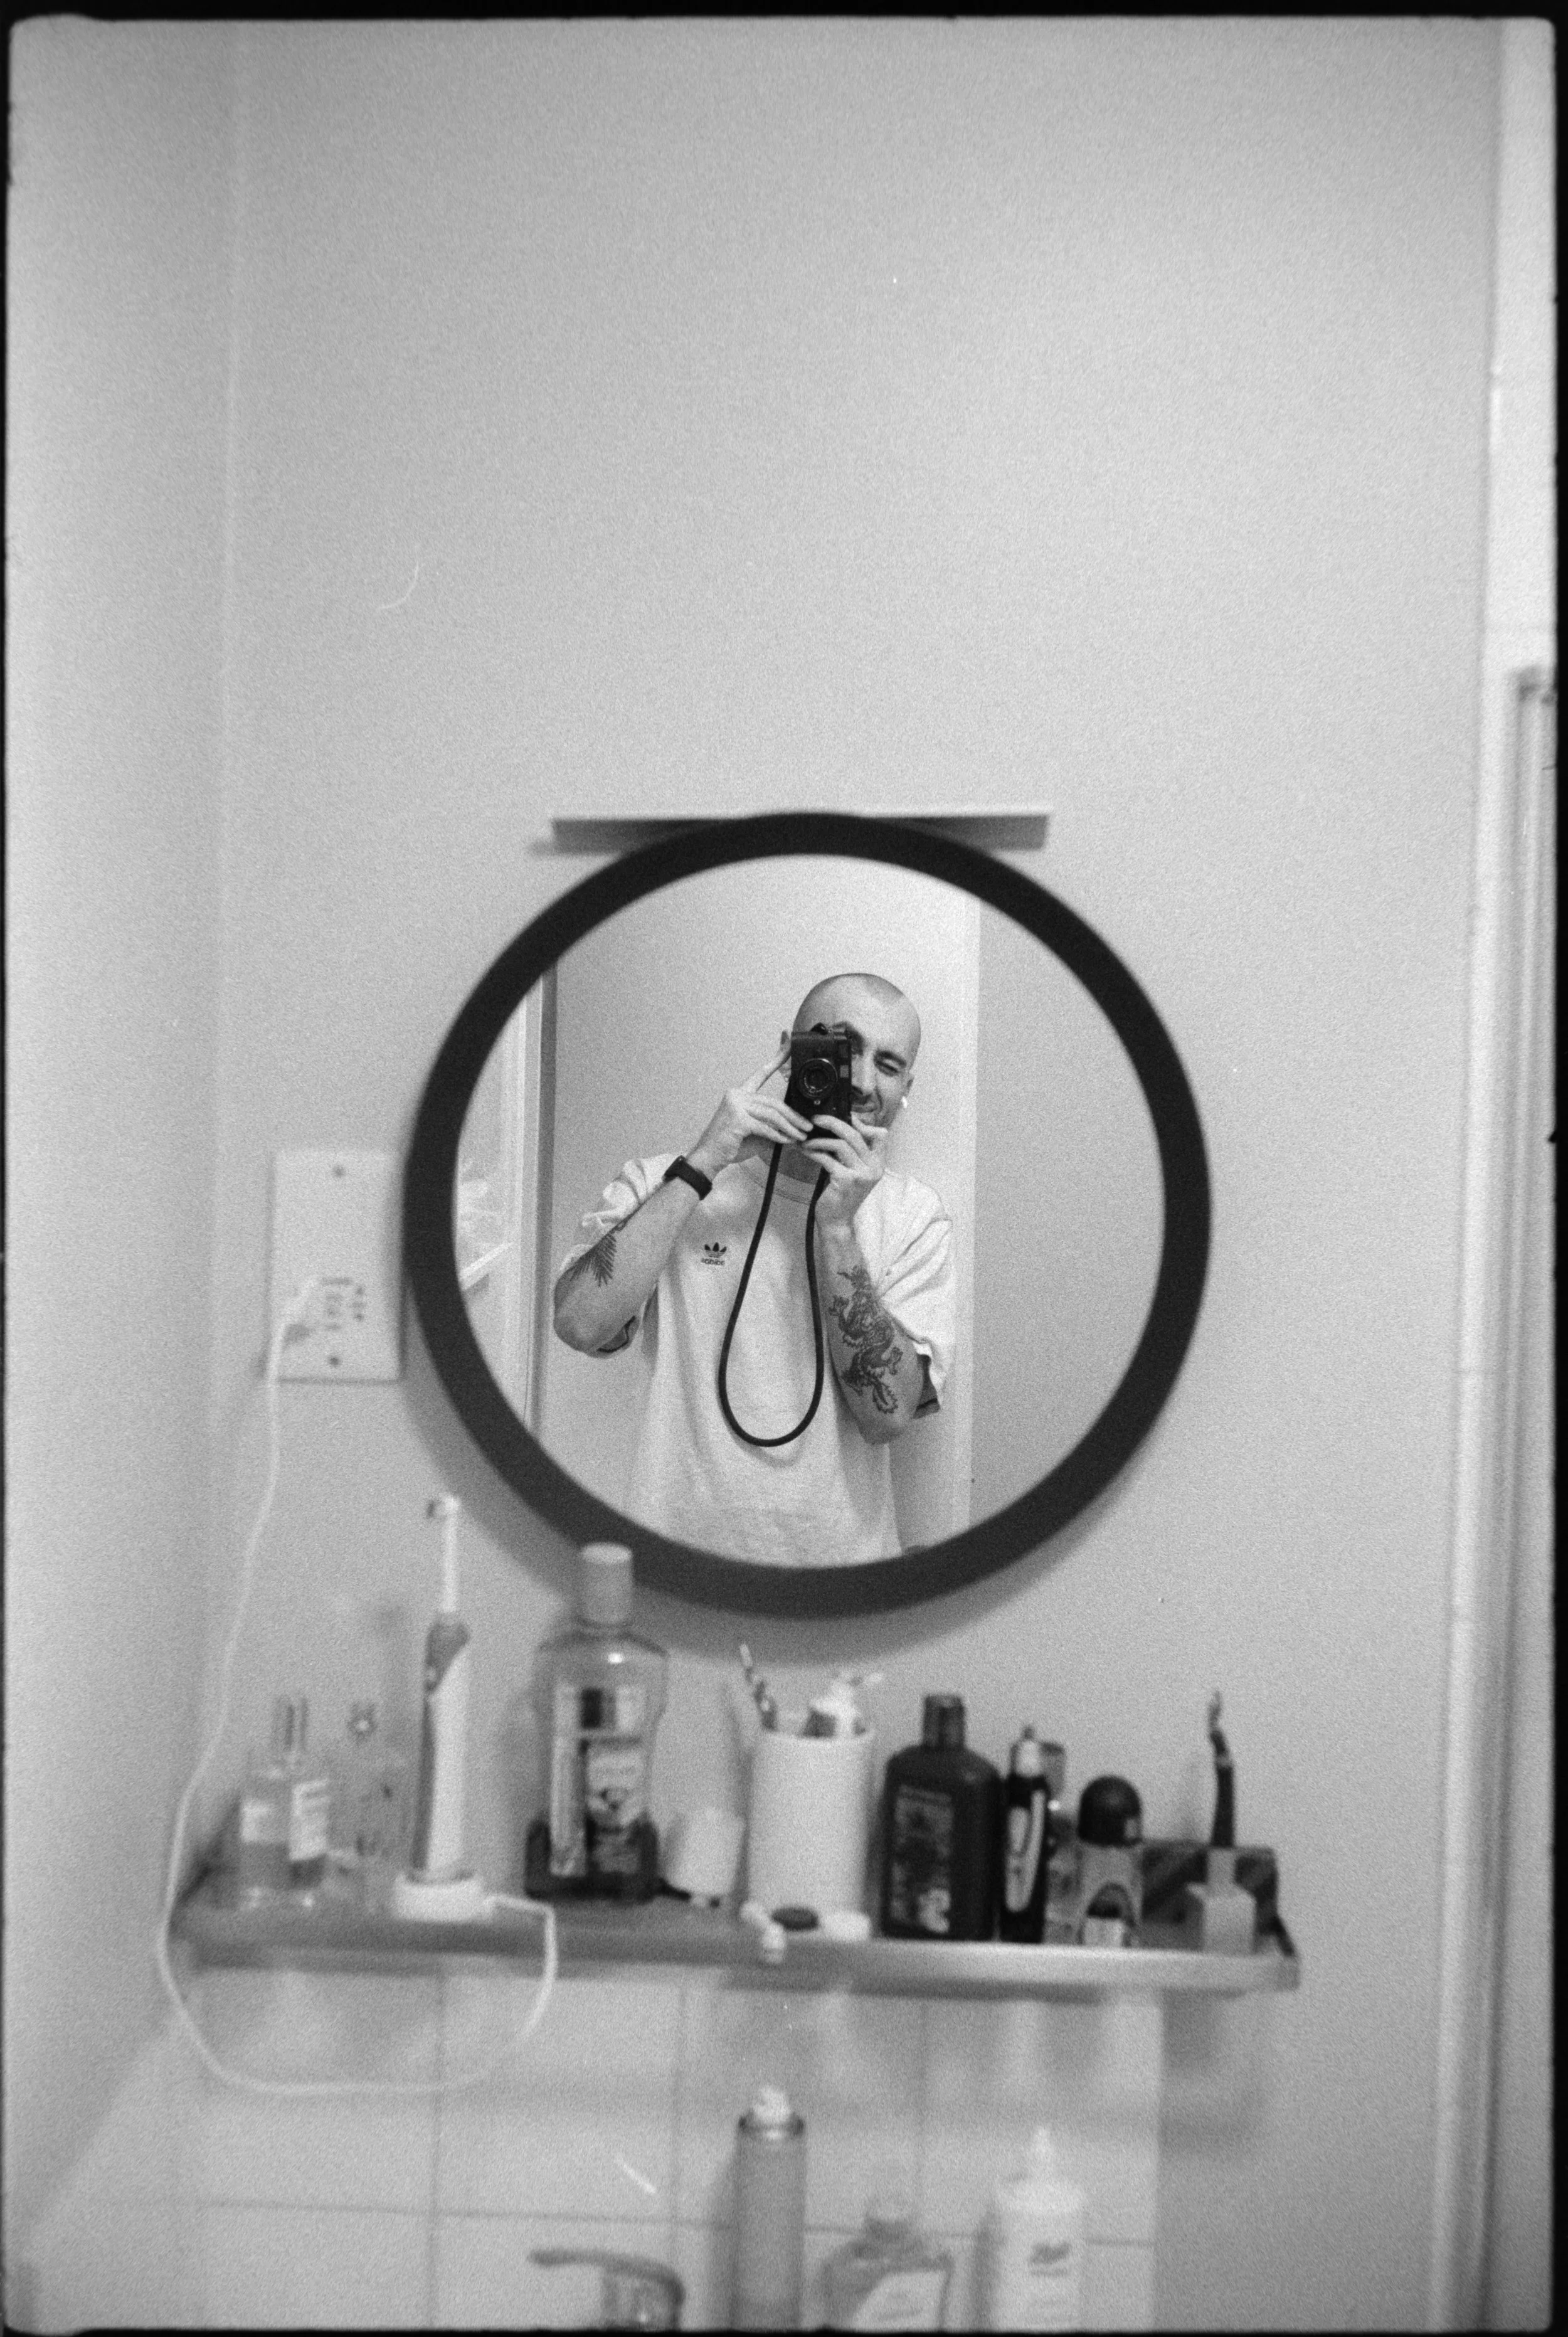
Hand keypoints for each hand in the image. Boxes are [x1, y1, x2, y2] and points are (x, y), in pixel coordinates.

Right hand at [687, 1042, 811, 1179]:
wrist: (708, 1158)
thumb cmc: (730, 1144)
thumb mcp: (753, 1130)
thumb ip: (770, 1123)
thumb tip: (795, 1125)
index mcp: (739, 1093)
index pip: (761, 1073)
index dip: (777, 1059)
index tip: (788, 1043)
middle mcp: (737, 1094)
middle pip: (773, 1102)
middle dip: (793, 1116)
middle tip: (808, 1126)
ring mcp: (736, 1105)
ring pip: (772, 1114)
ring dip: (790, 1127)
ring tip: (801, 1136)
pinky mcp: (737, 1119)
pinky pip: (765, 1127)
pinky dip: (778, 1136)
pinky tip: (786, 1141)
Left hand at [800, 1112, 886, 1228]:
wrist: (837, 1221)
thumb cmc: (842, 1194)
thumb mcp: (854, 1171)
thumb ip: (853, 1152)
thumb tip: (839, 1125)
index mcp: (878, 1164)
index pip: (881, 1135)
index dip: (862, 1123)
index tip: (843, 1117)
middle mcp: (874, 1168)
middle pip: (855, 1135)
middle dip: (833, 1123)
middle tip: (815, 1119)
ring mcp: (861, 1175)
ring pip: (840, 1145)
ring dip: (819, 1140)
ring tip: (806, 1140)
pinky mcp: (846, 1181)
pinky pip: (827, 1158)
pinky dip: (814, 1152)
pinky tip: (804, 1150)